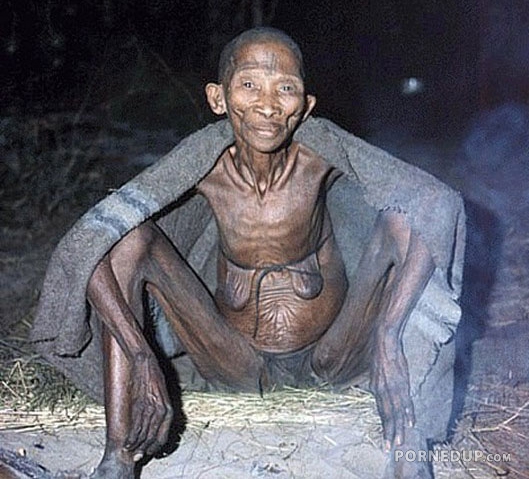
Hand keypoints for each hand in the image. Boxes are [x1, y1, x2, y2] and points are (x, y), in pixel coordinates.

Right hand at [124, 353, 172, 458]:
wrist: (144, 362)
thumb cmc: (153, 376)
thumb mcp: (162, 393)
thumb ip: (160, 408)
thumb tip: (155, 422)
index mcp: (168, 408)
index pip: (163, 435)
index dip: (156, 446)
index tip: (150, 452)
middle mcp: (161, 410)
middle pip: (153, 437)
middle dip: (145, 448)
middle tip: (138, 455)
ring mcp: (150, 407)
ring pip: (144, 433)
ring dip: (137, 445)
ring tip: (131, 450)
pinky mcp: (139, 404)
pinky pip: (136, 425)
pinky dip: (131, 436)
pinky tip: (127, 442)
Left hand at [370, 330, 413, 451]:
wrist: (384, 340)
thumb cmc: (382, 355)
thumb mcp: (377, 373)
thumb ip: (379, 385)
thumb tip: (379, 393)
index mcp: (377, 388)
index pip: (381, 411)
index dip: (384, 426)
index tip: (386, 440)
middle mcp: (383, 390)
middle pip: (387, 415)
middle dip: (389, 432)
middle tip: (389, 448)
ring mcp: (392, 387)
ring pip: (395, 411)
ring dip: (398, 427)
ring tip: (399, 440)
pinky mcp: (401, 382)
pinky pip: (405, 400)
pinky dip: (407, 412)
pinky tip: (410, 422)